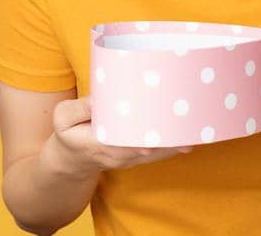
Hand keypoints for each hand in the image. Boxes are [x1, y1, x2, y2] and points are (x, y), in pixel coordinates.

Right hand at [41, 96, 190, 178]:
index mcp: (100, 144)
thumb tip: (99, 99)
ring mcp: (132, 158)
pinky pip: (161, 152)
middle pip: (150, 147)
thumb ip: (79, 108)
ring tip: (198, 127)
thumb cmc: (68, 134)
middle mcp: (121, 155)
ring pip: (160, 151)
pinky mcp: (139, 157)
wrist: (72, 161)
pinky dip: (176, 144)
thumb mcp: (62, 118)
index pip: (126, 143)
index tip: (158, 135)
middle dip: (169, 137)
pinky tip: (192, 134)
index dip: (142, 139)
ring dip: (177, 141)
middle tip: (190, 124)